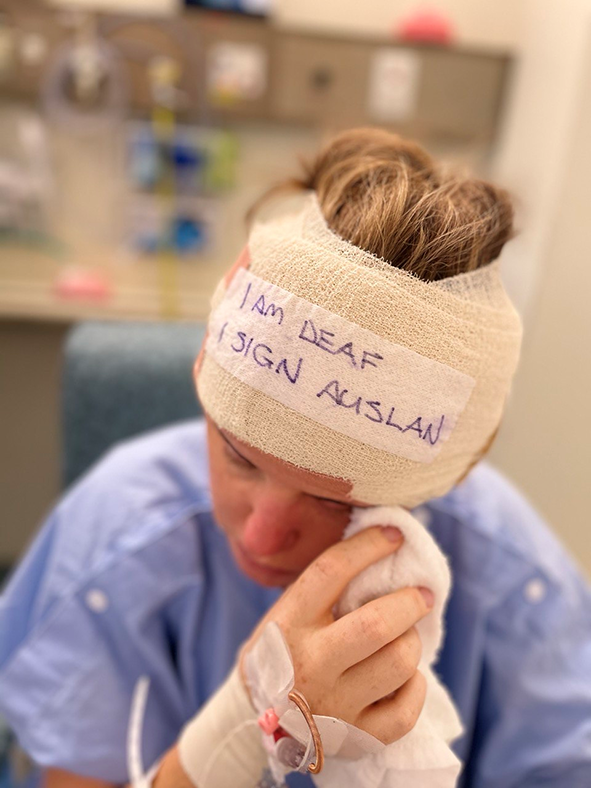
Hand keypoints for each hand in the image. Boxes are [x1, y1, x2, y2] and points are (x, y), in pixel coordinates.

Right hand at [239, 525, 431, 744]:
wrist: (255, 716)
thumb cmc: (284, 648)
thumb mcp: (287, 612)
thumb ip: (324, 587)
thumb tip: (380, 543)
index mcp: (289, 623)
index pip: (331, 571)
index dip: (368, 545)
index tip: (394, 535)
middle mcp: (309, 664)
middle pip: (376, 625)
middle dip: (410, 601)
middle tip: (422, 594)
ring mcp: (333, 705)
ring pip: (399, 663)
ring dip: (412, 642)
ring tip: (405, 636)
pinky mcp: (355, 738)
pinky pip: (406, 711)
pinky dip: (415, 686)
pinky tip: (406, 676)